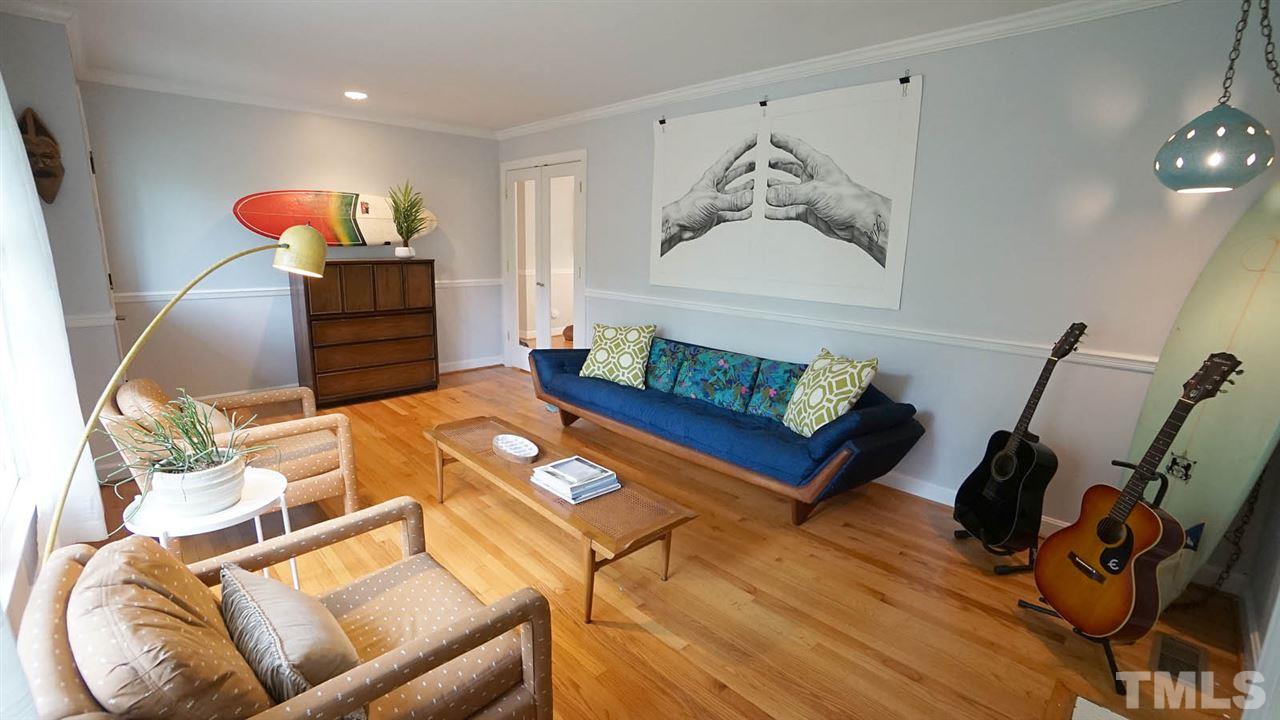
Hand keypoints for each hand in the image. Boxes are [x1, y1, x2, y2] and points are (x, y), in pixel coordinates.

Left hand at [660, 135, 755, 255]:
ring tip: (761, 186)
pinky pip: (735, 212)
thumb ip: (732, 200)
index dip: (743, 146)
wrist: (678, 226)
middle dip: (750, 167)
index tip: (755, 138)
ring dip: (749, 190)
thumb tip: (750, 197)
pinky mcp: (718, 213)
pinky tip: (751, 211)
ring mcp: (718, 200)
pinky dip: (743, 212)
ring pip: (738, 192)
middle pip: (737, 173)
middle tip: (762, 162)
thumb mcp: (712, 201)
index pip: (731, 157)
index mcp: (713, 176)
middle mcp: (717, 186)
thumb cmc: (686, 209)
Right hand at [765, 132, 890, 266]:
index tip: (768, 136)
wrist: (860, 222)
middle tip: (758, 163)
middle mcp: (812, 178)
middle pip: (788, 168)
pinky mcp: (808, 211)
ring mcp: (809, 195)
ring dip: (772, 189)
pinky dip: (776, 210)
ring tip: (757, 187)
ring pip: (785, 190)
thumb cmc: (849, 200)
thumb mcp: (816, 192)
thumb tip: (770, 195)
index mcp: (817, 165)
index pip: (796, 148)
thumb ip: (791, 194)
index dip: (782, 141)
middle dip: (773, 165)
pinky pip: (788, 209)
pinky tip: (766, 210)